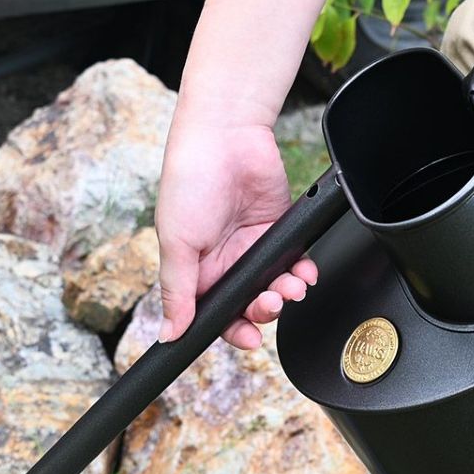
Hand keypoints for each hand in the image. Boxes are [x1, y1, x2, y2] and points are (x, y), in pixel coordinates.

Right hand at [155, 107, 317, 350]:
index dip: (233, 330)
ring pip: (275, 288)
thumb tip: (169, 333)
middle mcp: (225, 262)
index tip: (248, 338)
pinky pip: (295, 263)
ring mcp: (253, 247)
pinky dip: (303, 272)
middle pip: (249, 306)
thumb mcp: (176, 242)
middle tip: (269, 303)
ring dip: (286, 294)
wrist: (225, 135)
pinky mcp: (279, 231)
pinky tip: (304, 272)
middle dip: (263, 312)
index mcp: (196, 270)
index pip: (215, 314)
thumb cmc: (189, 182)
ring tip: (289, 287)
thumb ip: (177, 291)